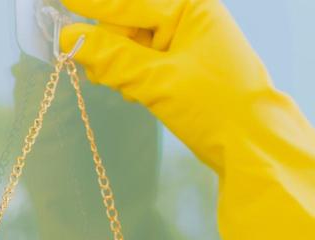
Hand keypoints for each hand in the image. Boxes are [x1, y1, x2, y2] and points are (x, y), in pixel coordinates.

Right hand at [59, 0, 275, 171]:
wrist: (255, 150)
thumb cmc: (217, 108)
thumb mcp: (159, 81)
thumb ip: (112, 58)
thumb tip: (69, 40)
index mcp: (192, 7)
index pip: (131, 0)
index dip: (93, 4)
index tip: (59, 3)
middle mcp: (191, 18)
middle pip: (130, 19)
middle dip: (106, 38)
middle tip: (80, 57)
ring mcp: (188, 44)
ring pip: (134, 43)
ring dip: (115, 60)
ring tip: (106, 78)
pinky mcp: (185, 69)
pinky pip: (145, 62)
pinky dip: (130, 73)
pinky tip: (124, 87)